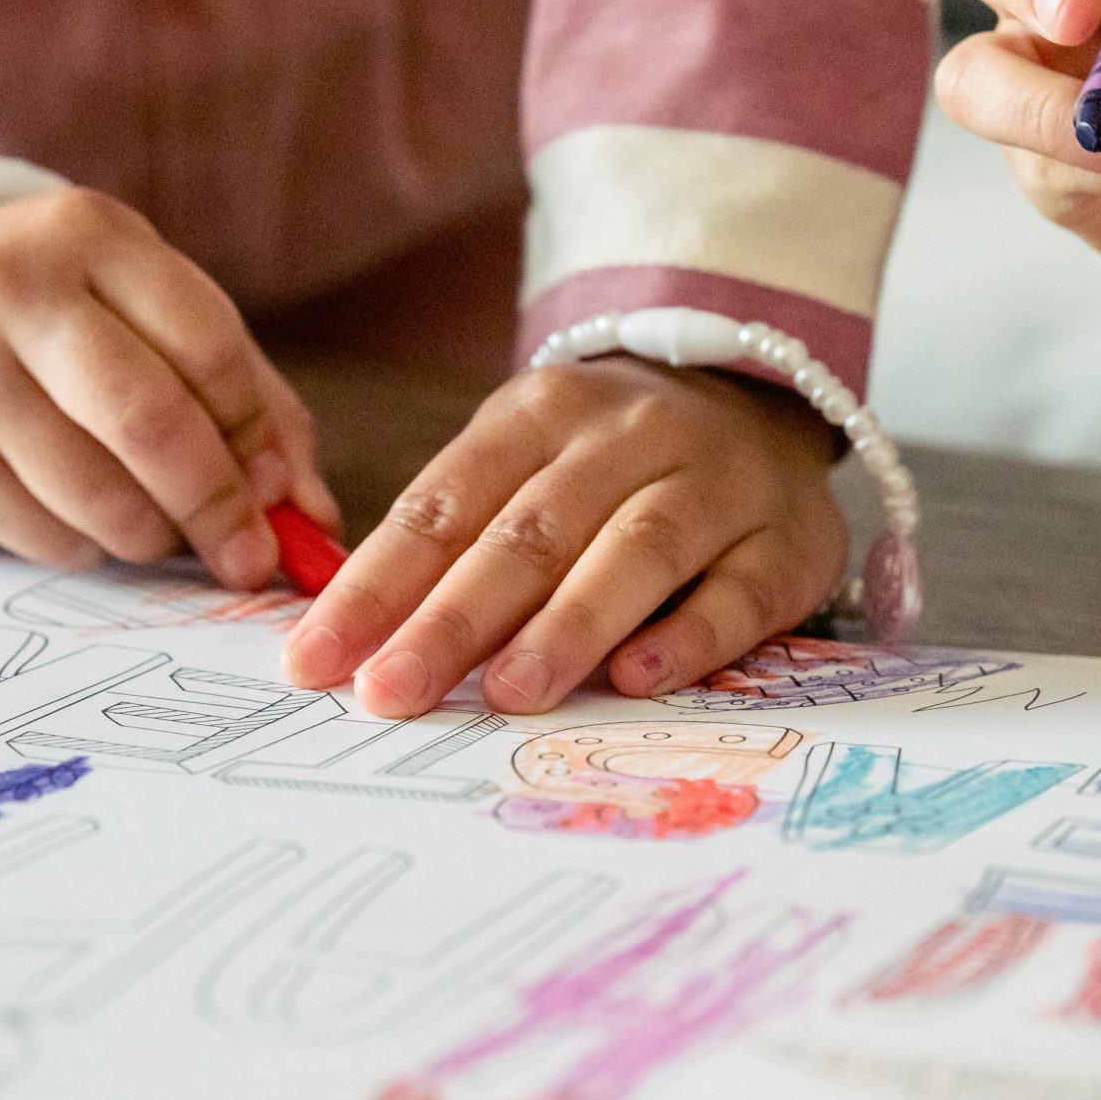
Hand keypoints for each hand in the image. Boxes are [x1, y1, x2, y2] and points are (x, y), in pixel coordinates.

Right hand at [0, 188, 336, 589]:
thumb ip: (252, 402)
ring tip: (170, 529)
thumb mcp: (162, 313)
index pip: (206, 349)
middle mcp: (14, 294)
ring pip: (95, 495)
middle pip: (147, 423)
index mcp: (92, 238)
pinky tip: (95, 519)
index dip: (256, 433)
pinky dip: (92, 546)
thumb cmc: (73, 311)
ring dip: (156, 536)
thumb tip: (312, 518)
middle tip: (250, 558)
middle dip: (217, 506)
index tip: (282, 490)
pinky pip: (43, 534)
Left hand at [280, 360, 845, 716]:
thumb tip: (349, 643)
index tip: (315, 661)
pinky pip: (738, 594)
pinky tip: (636, 678)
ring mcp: (715, 485)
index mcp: (541, 414)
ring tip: (509, 693)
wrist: (761, 406)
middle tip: (392, 691)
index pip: (444, 503)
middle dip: (453, 618)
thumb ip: (453, 542)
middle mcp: (630, 437)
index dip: (376, 585)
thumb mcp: (524, 468)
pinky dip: (688, 638)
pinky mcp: (785, 544)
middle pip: (532, 532)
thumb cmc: (610, 465)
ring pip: (637, 552)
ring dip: (569, 624)